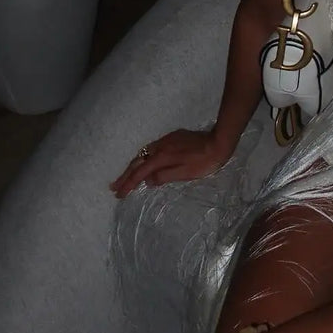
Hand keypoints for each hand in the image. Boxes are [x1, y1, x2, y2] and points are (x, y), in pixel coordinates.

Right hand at [110, 129, 228, 198]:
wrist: (218, 142)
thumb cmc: (203, 162)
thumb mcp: (184, 174)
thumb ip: (164, 177)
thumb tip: (147, 181)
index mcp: (161, 157)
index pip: (140, 173)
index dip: (128, 185)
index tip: (119, 195)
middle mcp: (159, 147)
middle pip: (137, 162)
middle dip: (125, 175)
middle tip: (113, 187)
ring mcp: (165, 140)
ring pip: (143, 154)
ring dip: (132, 166)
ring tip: (124, 176)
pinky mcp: (173, 137)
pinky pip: (151, 149)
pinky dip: (143, 158)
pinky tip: (144, 162)